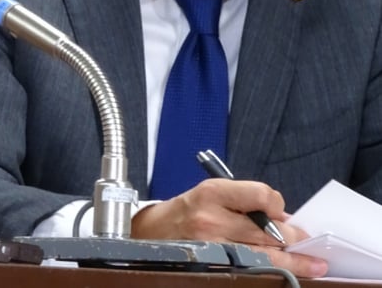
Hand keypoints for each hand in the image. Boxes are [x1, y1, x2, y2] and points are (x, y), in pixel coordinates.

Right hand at [131, 179, 326, 277]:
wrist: (150, 232)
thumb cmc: (185, 211)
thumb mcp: (211, 194)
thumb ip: (245, 203)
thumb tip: (285, 219)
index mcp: (212, 193)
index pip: (262, 195)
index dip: (277, 204)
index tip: (279, 210)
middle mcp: (212, 219)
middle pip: (269, 231)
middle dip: (295, 238)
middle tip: (309, 243)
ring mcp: (213, 246)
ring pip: (266, 256)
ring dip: (294, 261)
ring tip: (314, 265)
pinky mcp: (214, 265)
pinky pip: (253, 269)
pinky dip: (274, 270)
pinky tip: (291, 272)